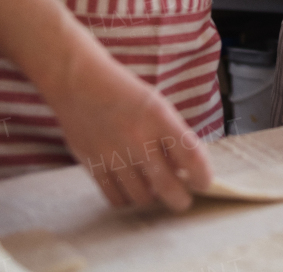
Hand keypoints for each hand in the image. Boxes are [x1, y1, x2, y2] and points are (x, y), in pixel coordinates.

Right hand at [48, 52, 211, 211]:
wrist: (78, 81)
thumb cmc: (124, 93)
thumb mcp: (156, 105)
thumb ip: (171, 136)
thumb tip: (185, 173)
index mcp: (159, 117)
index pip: (192, 157)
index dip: (203, 176)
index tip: (204, 183)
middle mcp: (137, 137)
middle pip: (167, 187)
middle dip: (180, 200)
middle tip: (182, 199)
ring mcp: (113, 153)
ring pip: (142, 197)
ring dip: (152, 198)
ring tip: (154, 188)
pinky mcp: (92, 164)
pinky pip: (116, 198)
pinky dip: (128, 199)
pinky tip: (131, 188)